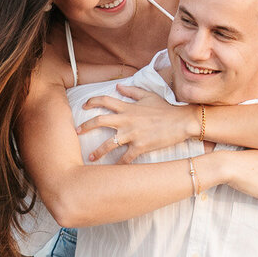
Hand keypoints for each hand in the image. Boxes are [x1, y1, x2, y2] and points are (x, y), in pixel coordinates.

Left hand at [77, 86, 194, 162]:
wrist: (181, 121)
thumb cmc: (165, 109)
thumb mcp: (149, 96)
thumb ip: (132, 91)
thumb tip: (118, 87)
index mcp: (128, 107)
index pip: (104, 101)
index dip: (92, 101)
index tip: (84, 106)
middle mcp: (127, 120)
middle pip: (99, 121)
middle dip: (85, 126)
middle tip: (76, 132)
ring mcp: (132, 134)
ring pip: (109, 144)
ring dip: (98, 151)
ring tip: (91, 157)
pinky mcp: (140, 147)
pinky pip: (125, 158)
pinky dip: (119, 165)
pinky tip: (113, 170)